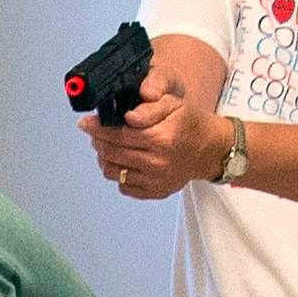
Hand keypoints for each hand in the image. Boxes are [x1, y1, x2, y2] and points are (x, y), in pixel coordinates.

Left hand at [80, 71, 229, 201]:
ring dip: (104, 158)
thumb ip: (149, 108)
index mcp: (162, 138)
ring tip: (109, 146)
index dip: (98, 128)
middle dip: (98, 141)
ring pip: (112, 171)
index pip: (118, 134)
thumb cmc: (191, 124)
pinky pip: (122, 186)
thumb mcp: (175, 104)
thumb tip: (127, 116)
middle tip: (96, 133)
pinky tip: (123, 161)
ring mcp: (155, 180)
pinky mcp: (154, 192)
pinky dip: (117, 173)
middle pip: (111, 153)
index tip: (85, 123)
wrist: (212, 149)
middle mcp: (157, 163)